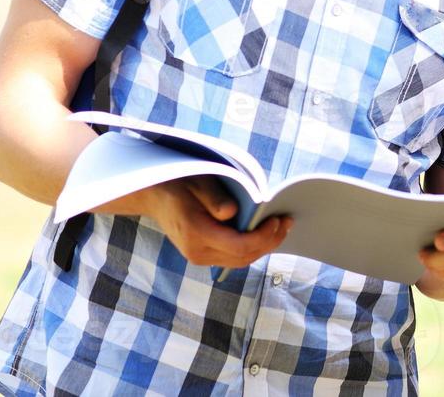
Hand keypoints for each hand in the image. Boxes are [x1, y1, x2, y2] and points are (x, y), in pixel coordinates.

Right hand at [135, 176, 291, 267]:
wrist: (155, 196)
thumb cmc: (179, 185)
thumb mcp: (197, 183)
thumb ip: (214, 198)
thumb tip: (232, 212)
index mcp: (197, 234)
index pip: (239, 246)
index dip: (263, 236)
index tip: (278, 219)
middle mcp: (198, 252)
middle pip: (244, 257)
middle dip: (270, 241)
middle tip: (288, 221)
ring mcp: (200, 257)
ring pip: (241, 261)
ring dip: (264, 246)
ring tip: (282, 226)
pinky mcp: (204, 256)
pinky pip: (233, 257)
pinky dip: (252, 247)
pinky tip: (265, 233)